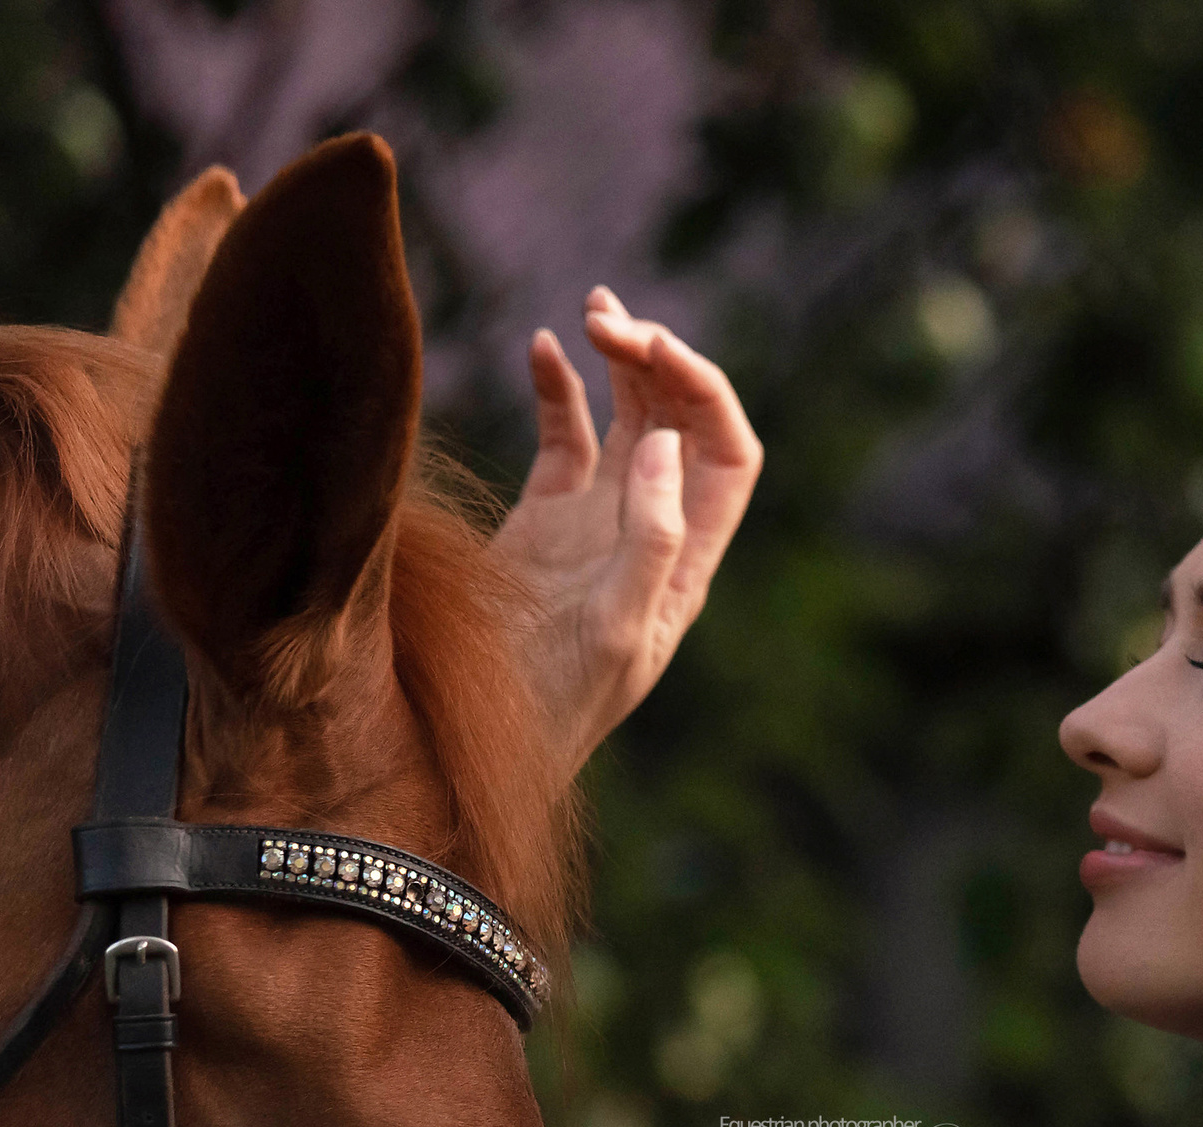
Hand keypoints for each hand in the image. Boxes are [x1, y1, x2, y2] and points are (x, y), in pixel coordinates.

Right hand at [492, 285, 762, 775]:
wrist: (474, 740)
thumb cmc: (555, 707)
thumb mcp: (614, 631)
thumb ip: (650, 539)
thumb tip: (666, 443)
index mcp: (687, 557)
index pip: (728, 453)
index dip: (705, 392)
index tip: (655, 349)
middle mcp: (652, 529)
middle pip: (681, 422)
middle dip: (658, 361)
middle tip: (610, 319)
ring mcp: (597, 520)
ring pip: (628, 418)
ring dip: (621, 360)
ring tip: (596, 310)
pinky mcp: (545, 519)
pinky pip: (566, 437)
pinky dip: (559, 389)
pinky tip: (542, 348)